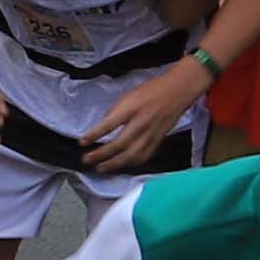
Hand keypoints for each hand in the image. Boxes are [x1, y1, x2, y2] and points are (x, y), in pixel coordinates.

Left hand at [80, 61, 202, 174]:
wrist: (177, 92)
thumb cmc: (151, 91)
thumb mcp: (128, 95)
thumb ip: (115, 111)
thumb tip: (103, 127)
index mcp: (131, 108)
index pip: (109, 124)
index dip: (94, 135)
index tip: (82, 142)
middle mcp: (141, 123)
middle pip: (119, 144)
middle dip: (101, 155)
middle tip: (87, 160)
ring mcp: (151, 134)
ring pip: (131, 155)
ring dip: (114, 164)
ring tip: (100, 168)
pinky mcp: (158, 141)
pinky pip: (143, 157)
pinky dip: (130, 164)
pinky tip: (121, 166)